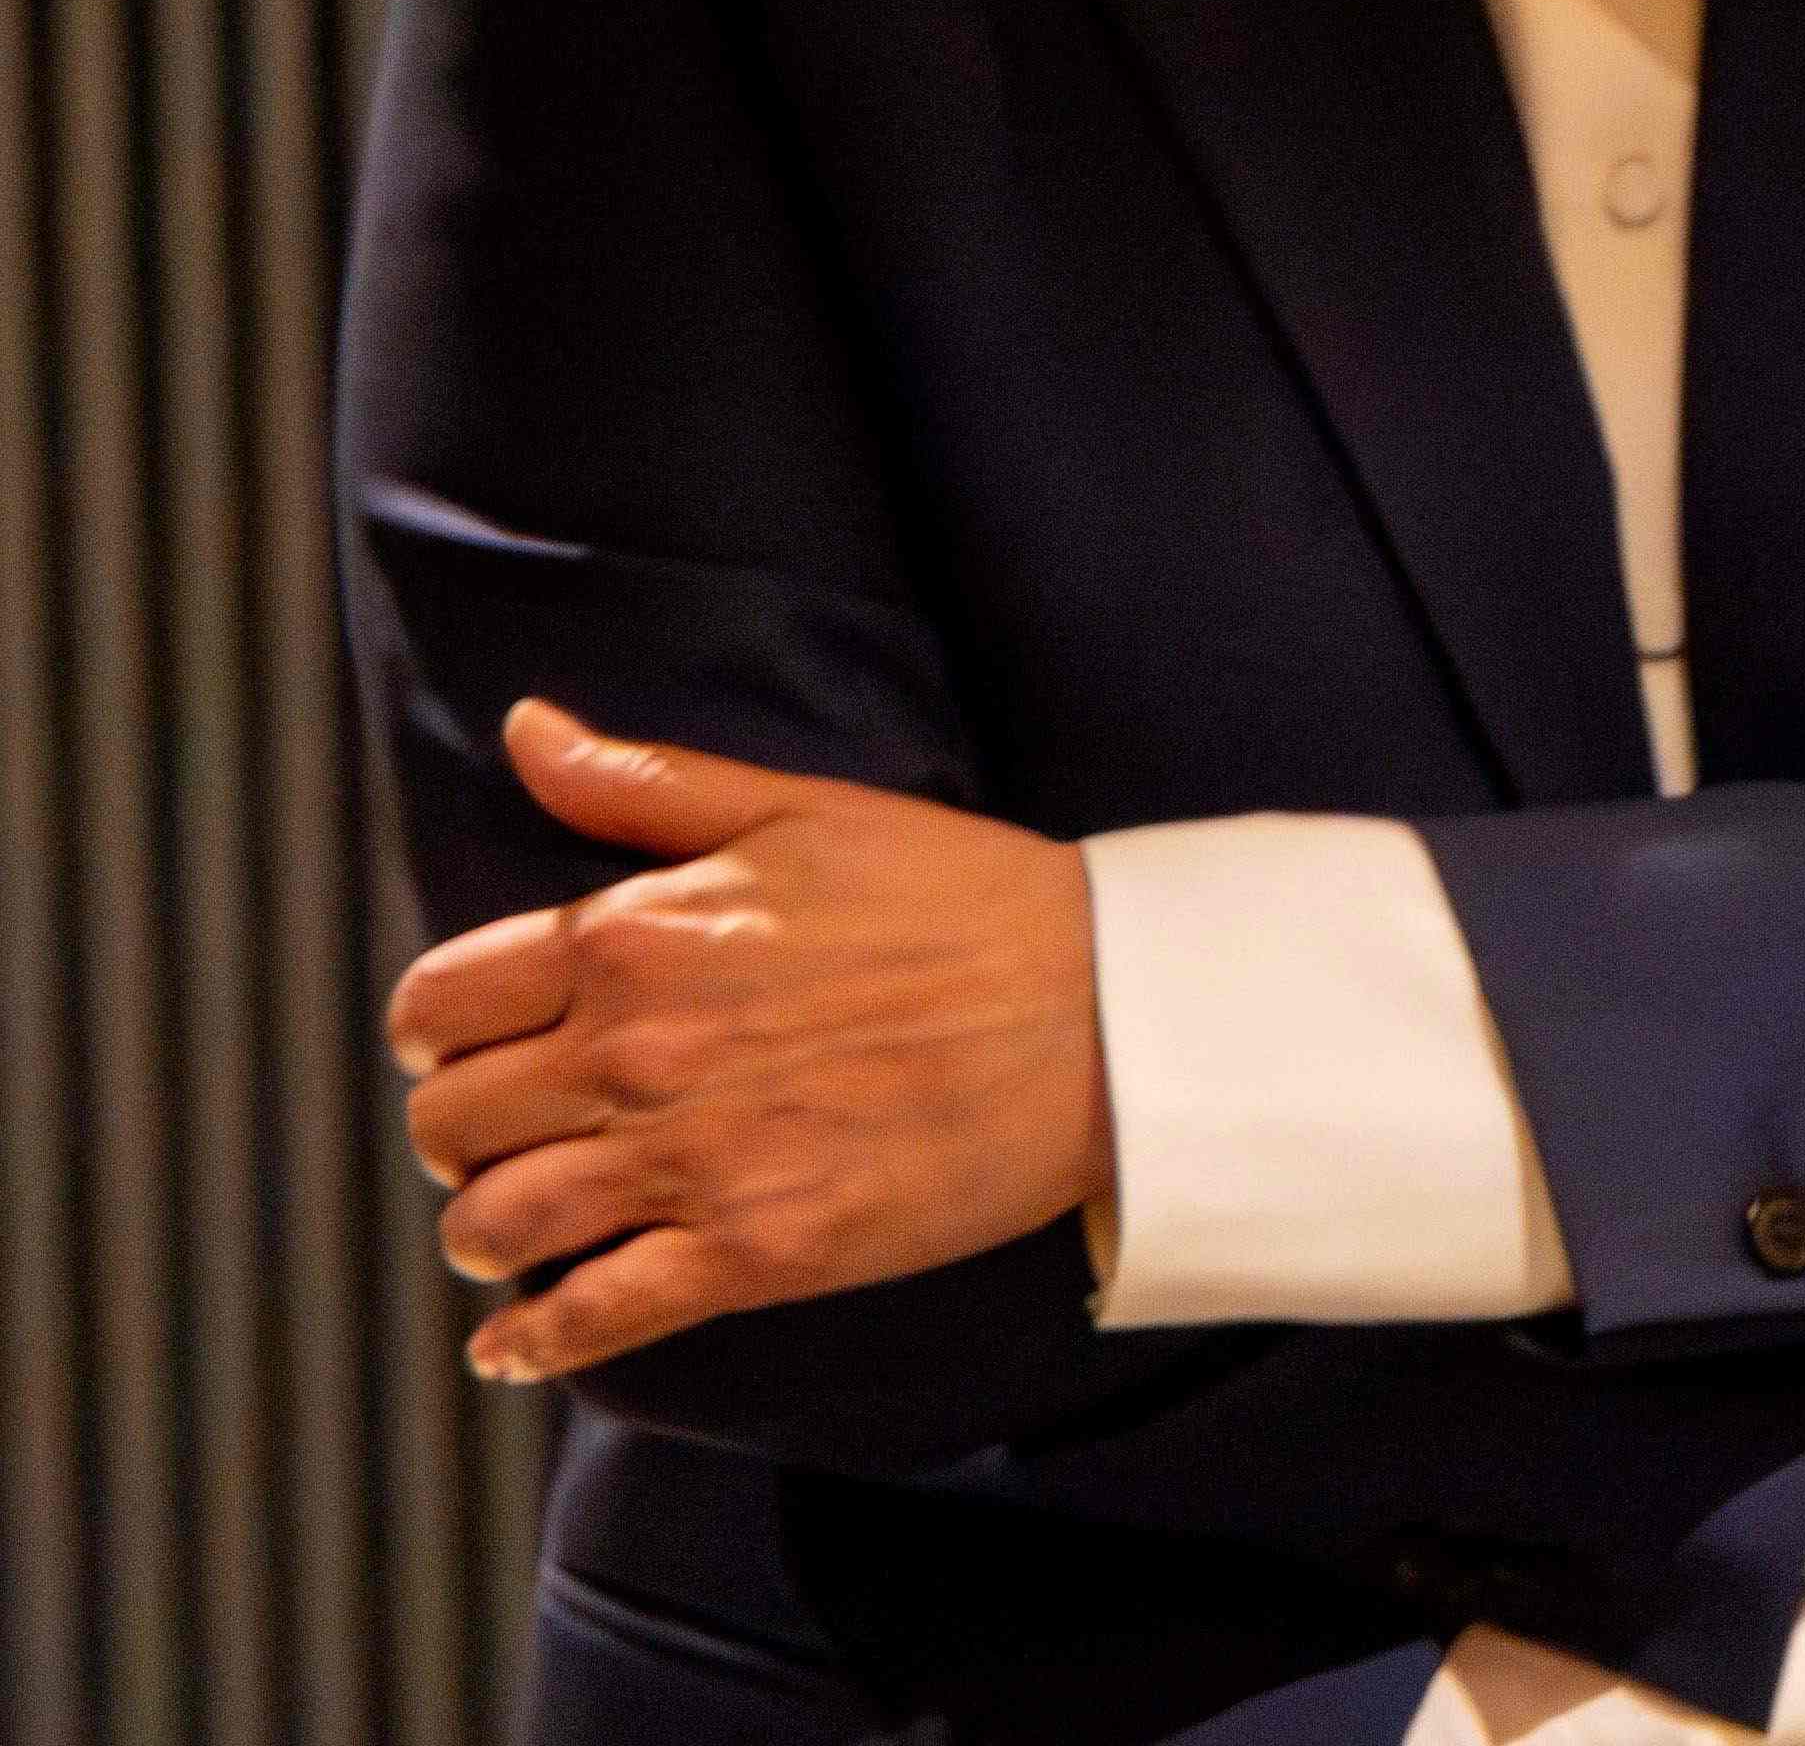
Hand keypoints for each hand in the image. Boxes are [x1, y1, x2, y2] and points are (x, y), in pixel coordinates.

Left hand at [386, 697, 1111, 1383]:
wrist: (1102, 1013)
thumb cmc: (963, 898)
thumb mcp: (802, 810)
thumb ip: (647, 784)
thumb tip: (528, 727)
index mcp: (637, 938)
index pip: (440, 1004)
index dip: (436, 1033)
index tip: (461, 1049)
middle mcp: (637, 1053)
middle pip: (451, 1126)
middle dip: (458, 1136)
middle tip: (501, 1141)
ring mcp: (691, 1160)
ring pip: (496, 1226)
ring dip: (483, 1235)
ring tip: (509, 1233)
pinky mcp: (755, 1253)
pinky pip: (590, 1320)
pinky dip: (532, 1343)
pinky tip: (516, 1345)